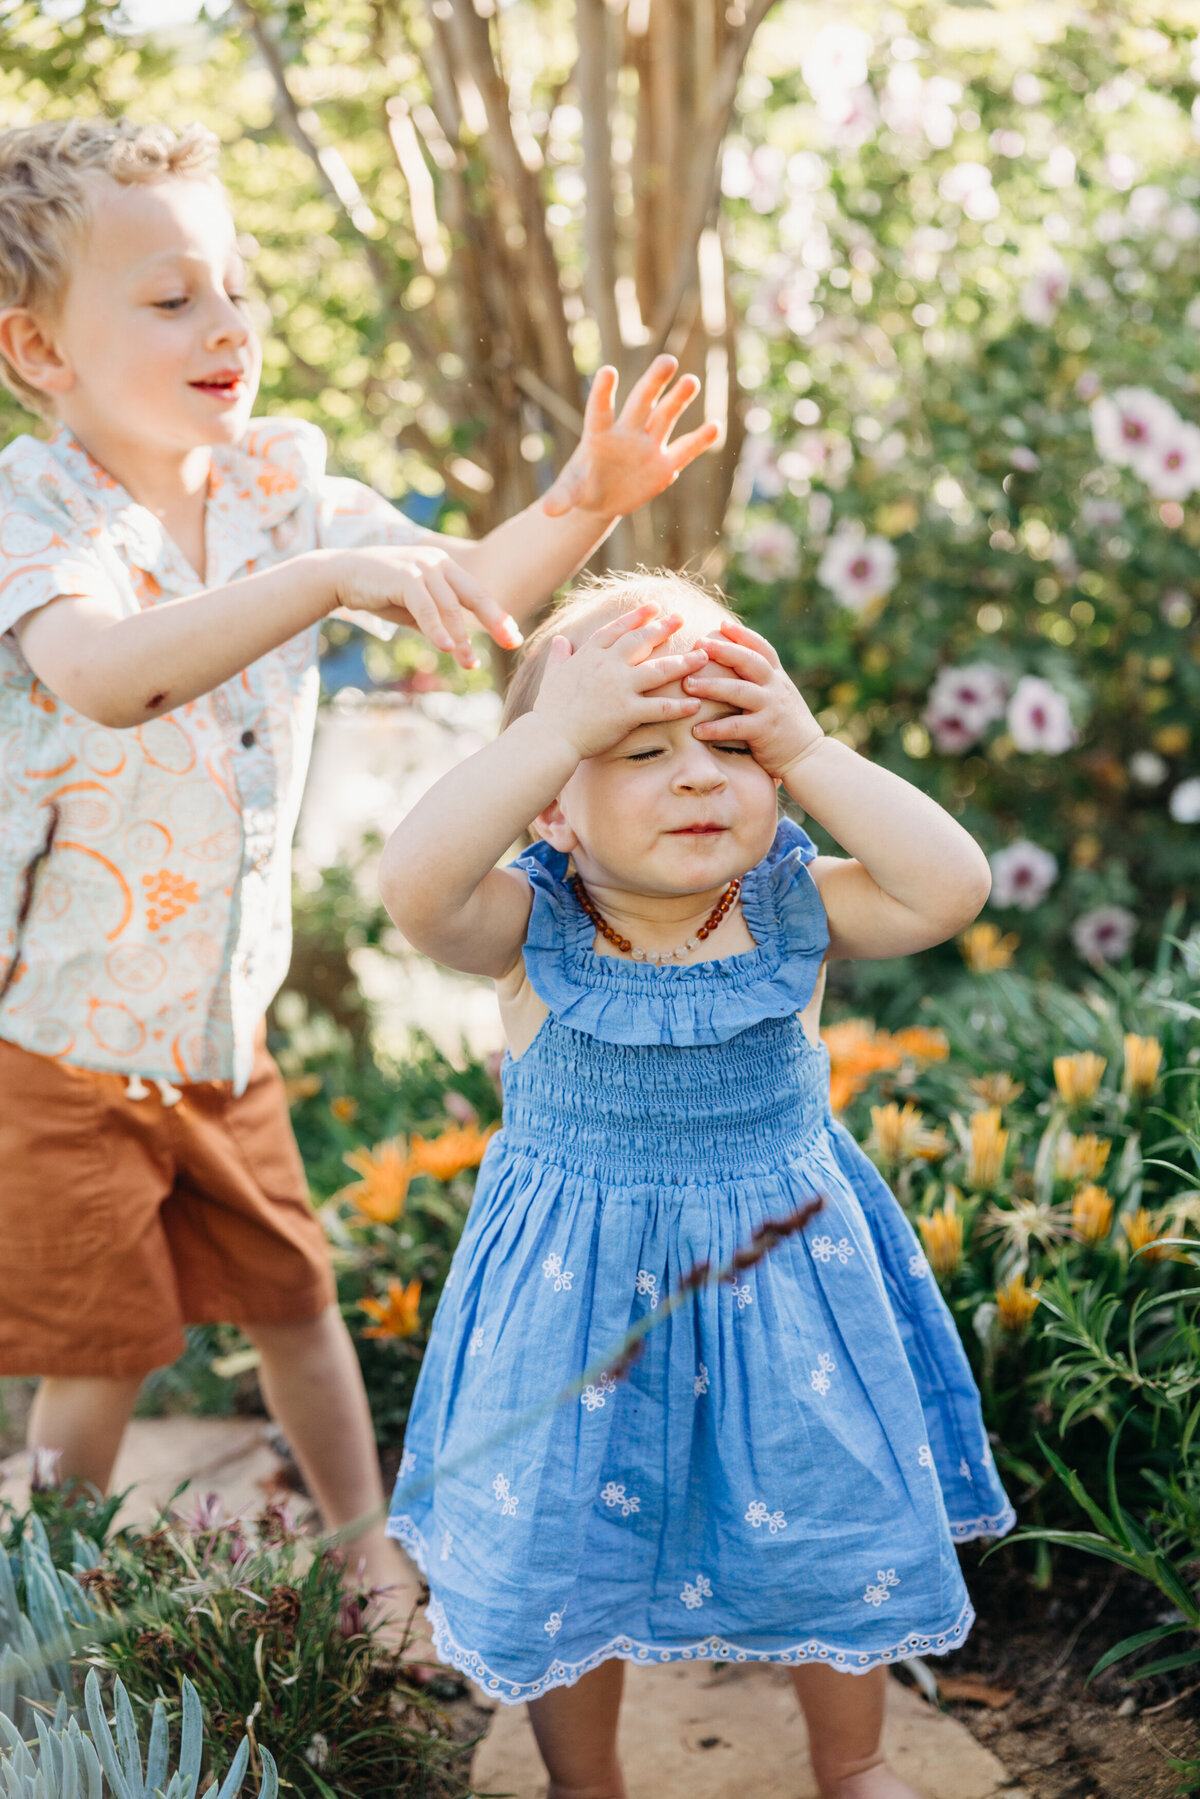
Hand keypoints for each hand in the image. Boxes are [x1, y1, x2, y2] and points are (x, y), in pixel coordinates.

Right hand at [327, 545, 522, 668]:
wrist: (341, 576)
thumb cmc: (380, 592)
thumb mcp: (415, 608)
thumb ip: (438, 620)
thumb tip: (459, 646)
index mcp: (445, 568)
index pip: (477, 594)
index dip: (496, 616)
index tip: (513, 637)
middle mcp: (437, 563)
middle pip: (474, 596)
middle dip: (494, 621)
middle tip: (511, 643)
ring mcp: (421, 566)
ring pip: (450, 606)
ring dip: (461, 637)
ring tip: (470, 663)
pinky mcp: (404, 576)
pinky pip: (426, 607)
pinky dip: (437, 629)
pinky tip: (446, 648)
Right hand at [532, 605, 705, 758]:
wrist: (549, 736)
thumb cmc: (549, 711)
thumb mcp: (552, 676)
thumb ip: (559, 657)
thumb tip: (560, 641)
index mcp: (589, 656)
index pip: (617, 629)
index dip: (637, 617)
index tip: (654, 606)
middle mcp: (607, 666)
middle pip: (641, 641)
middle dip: (663, 628)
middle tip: (682, 617)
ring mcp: (619, 688)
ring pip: (659, 670)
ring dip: (684, 662)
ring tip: (703, 656)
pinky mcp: (627, 712)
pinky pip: (660, 707)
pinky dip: (679, 706)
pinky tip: (695, 704)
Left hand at [541, 356, 719, 519]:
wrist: (600, 499)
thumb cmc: (581, 488)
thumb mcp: (570, 493)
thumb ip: (561, 497)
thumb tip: (548, 511)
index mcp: (599, 436)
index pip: (601, 410)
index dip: (603, 393)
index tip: (607, 371)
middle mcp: (626, 433)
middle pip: (641, 403)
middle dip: (654, 383)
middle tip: (667, 360)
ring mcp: (647, 446)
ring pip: (665, 417)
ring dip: (678, 400)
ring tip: (691, 381)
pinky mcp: (664, 465)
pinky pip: (684, 450)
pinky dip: (699, 440)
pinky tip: (714, 426)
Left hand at [685, 619, 823, 779]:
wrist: (809, 756)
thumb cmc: (786, 726)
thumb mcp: (778, 696)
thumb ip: (761, 681)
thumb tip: (735, 663)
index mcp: (777, 678)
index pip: (762, 648)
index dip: (743, 635)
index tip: (721, 624)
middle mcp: (775, 688)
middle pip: (749, 661)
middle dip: (723, 651)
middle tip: (698, 645)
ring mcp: (771, 708)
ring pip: (739, 691)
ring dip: (711, 686)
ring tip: (687, 684)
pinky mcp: (765, 731)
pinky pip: (736, 727)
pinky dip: (715, 728)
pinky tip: (696, 729)